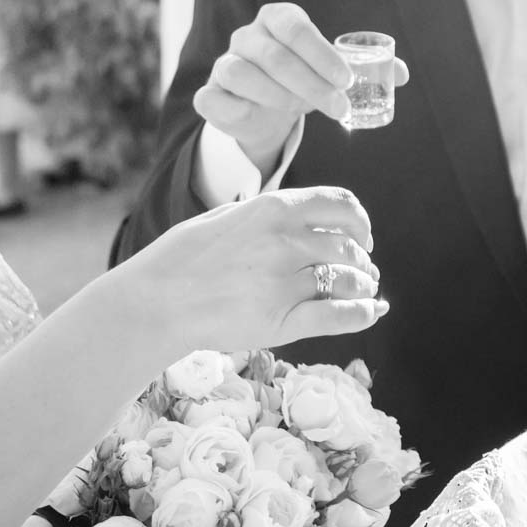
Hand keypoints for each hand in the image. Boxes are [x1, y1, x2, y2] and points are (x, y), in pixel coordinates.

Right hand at [118, 185, 386, 353]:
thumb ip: (266, 212)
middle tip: (362, 272)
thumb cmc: (182, 258)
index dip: (360, 221)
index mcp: (272, 209)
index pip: (341, 205)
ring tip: (364, 293)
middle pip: (349, 246)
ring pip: (350, 279)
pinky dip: (363, 314)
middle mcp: (284, 241)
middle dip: (362, 260)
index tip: (362, 236)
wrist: (154, 300)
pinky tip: (372, 312)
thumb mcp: (225, 216)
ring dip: (364, 286)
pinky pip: (340, 315)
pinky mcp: (282, 321)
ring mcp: (284, 282)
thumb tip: (302, 213)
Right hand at [193, 3, 410, 171]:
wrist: (261, 108)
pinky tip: (261, 119)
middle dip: (312, 85)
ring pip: (241, 74)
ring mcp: (223, 64)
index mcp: (276, 18)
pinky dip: (238, 111)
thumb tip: (404, 74)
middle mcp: (246, 36)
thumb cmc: (300, 80)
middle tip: (339, 108)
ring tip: (302, 113)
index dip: (321, 54)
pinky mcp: (208, 95)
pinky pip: (214, 100)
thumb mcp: (329, 70)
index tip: (346, 81)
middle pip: (274, 56)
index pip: (296, 27)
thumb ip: (363, 68)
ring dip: (279, 97)